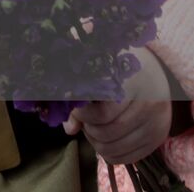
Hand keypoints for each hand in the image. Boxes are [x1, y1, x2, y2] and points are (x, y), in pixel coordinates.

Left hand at [63, 48, 171, 163]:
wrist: (156, 71)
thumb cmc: (122, 67)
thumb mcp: (102, 70)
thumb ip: (83, 96)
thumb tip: (69, 128)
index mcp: (134, 84)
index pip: (103, 113)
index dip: (83, 114)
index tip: (76, 107)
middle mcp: (150, 107)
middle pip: (107, 134)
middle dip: (89, 129)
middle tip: (85, 118)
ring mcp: (156, 126)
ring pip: (114, 149)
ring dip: (96, 142)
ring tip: (94, 126)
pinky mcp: (156, 140)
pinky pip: (125, 158)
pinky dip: (109, 152)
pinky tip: (106, 136)